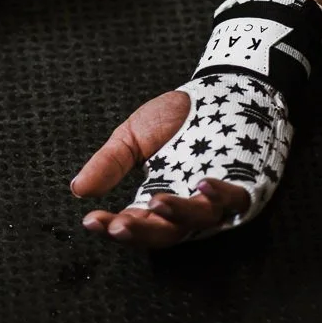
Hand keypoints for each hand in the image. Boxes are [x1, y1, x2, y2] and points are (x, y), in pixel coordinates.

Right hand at [69, 74, 291, 247]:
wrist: (218, 88)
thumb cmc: (178, 115)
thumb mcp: (132, 137)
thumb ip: (108, 164)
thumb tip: (77, 190)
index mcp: (158, 198)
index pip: (134, 224)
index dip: (112, 226)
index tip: (90, 221)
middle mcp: (187, 207)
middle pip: (164, 234)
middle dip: (140, 232)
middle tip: (118, 226)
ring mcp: (216, 200)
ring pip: (198, 222)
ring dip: (177, 215)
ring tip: (156, 202)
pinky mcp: (244, 184)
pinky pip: (234, 200)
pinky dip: (219, 197)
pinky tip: (202, 186)